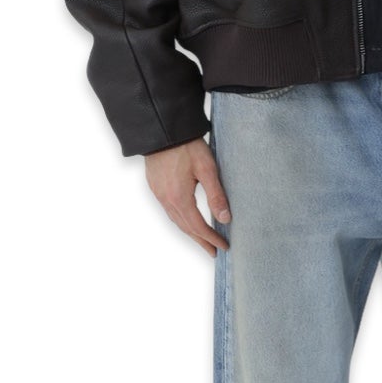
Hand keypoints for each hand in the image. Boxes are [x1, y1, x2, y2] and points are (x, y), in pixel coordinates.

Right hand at [146, 134, 231, 255]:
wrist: (162, 130)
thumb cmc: (186, 146)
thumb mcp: (207, 169)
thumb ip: (216, 195)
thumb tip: (225, 219)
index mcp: (179, 198)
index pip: (198, 226)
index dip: (212, 238)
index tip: (223, 247)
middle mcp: (166, 200)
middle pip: (186, 228)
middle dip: (201, 241)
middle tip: (213, 252)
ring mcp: (158, 194)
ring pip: (176, 221)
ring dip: (190, 233)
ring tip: (202, 240)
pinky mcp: (156, 187)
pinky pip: (169, 211)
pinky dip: (181, 221)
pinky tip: (187, 220)